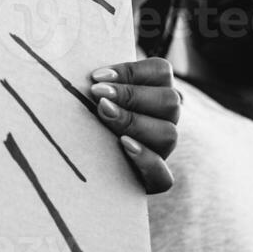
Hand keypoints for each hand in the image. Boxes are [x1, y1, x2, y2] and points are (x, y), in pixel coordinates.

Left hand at [89, 57, 179, 192]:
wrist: (83, 164)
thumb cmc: (85, 116)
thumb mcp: (93, 94)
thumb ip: (96, 81)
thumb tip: (87, 72)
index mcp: (156, 92)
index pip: (161, 72)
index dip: (132, 71)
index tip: (97, 76)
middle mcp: (165, 120)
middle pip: (170, 101)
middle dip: (131, 95)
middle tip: (98, 93)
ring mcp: (163, 151)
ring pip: (168, 134)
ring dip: (134, 121)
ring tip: (104, 114)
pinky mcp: (154, 180)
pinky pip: (163, 176)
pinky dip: (146, 159)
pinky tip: (124, 145)